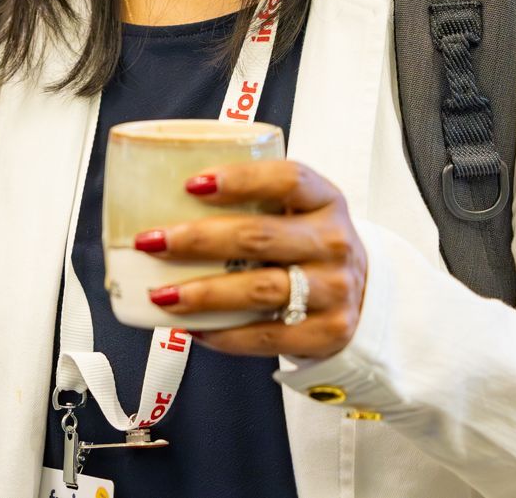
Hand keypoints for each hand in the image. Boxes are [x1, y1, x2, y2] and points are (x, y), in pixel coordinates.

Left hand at [137, 160, 366, 360]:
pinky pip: (266, 336)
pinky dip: (223, 334)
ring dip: (203, 293)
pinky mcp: (327, 332)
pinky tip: (192, 327)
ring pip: (260, 289)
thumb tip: (161, 202)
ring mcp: (333, 290)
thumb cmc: (308, 244)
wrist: (364, 296)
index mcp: (325, 200)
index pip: (288, 179)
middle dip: (198, 239)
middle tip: (151, 241)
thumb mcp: (297, 210)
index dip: (240, 179)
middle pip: (261, 236)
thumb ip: (251, 201)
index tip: (191, 184)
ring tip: (161, 293)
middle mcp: (333, 242)